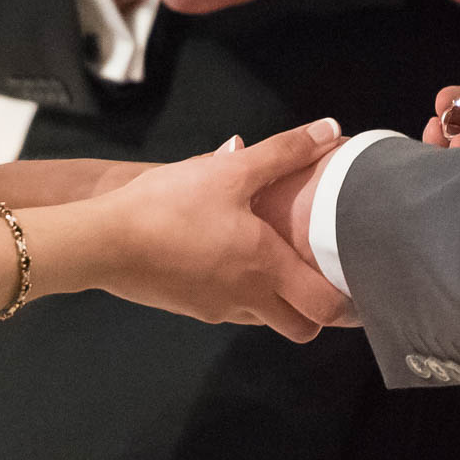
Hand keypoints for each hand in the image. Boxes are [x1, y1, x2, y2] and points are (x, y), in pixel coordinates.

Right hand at [93, 120, 353, 341]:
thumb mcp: (228, 171)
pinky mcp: (188, 306)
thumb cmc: (168, 207)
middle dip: (316, 311)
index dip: (348, 303)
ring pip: (264, 318)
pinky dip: (239, 290)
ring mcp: (215, 309)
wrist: (102, 242)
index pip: (326, 308)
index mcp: (266, 269)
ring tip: (273, 260)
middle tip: (320, 277)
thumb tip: (329, 130)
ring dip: (276, 299)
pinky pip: (228, 307)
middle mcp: (247, 300)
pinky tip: (223, 254)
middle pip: (301, 329)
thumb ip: (282, 152)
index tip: (357, 282)